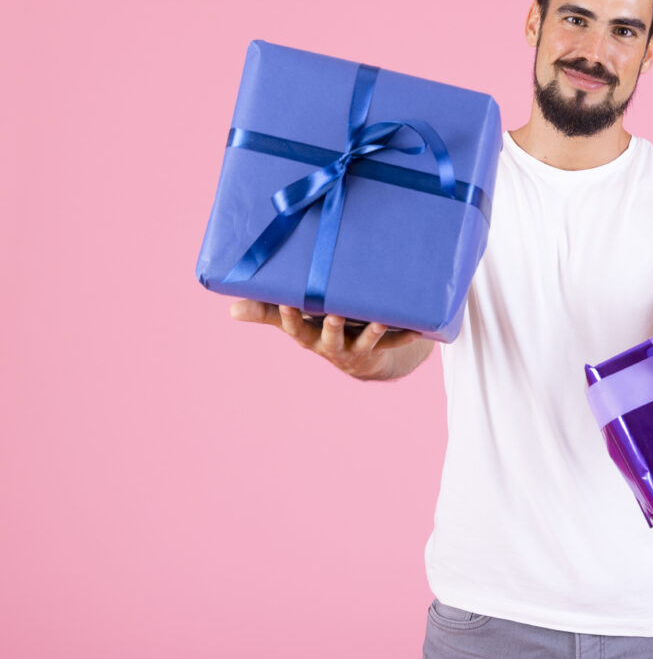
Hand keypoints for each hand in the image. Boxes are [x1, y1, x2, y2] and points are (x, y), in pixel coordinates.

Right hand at [229, 300, 433, 380]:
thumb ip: (266, 312)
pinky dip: (405, 336)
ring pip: (364, 340)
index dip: (290, 317)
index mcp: (308, 335)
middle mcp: (331, 344)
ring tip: (379, 321)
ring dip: (372, 331)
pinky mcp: (380, 348)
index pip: (294, 327)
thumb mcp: (294, 321)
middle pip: (329, 334)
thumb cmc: (320, 329)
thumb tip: (230, 310)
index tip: (288, 301)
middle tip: (332, 313)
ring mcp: (356, 347)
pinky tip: (417, 329)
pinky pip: (395, 343)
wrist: (358, 358)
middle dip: (331, 325)